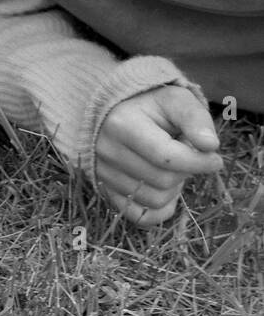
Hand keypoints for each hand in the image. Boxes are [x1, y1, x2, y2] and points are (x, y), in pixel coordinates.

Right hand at [96, 86, 222, 226]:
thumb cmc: (149, 105)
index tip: (214, 158)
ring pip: (154, 200)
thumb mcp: (174, 99)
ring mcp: (102, 173)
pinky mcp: (104, 189)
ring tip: (171, 168)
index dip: (198, 162)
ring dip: (173, 188)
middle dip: (186, 171)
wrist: (112, 110)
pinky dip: (159, 209)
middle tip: (186, 155)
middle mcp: (106, 151)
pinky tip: (165, 189)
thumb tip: (210, 146)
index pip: (167, 157)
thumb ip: (195, 118)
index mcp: (122, 124)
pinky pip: (139, 216)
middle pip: (163, 180)